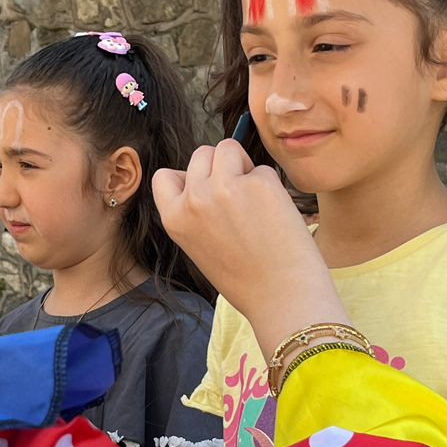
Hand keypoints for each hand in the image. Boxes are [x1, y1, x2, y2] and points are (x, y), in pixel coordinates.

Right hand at [154, 141, 345, 353]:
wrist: (282, 298)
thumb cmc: (245, 279)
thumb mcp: (199, 248)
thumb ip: (194, 213)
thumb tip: (200, 176)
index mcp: (174, 218)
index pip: (164, 176)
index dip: (188, 179)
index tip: (208, 195)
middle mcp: (194, 199)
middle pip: (201, 154)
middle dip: (221, 168)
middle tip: (240, 201)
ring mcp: (225, 187)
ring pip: (229, 148)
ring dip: (243, 166)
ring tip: (256, 201)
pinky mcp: (258, 182)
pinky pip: (261, 168)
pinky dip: (270, 185)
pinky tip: (275, 215)